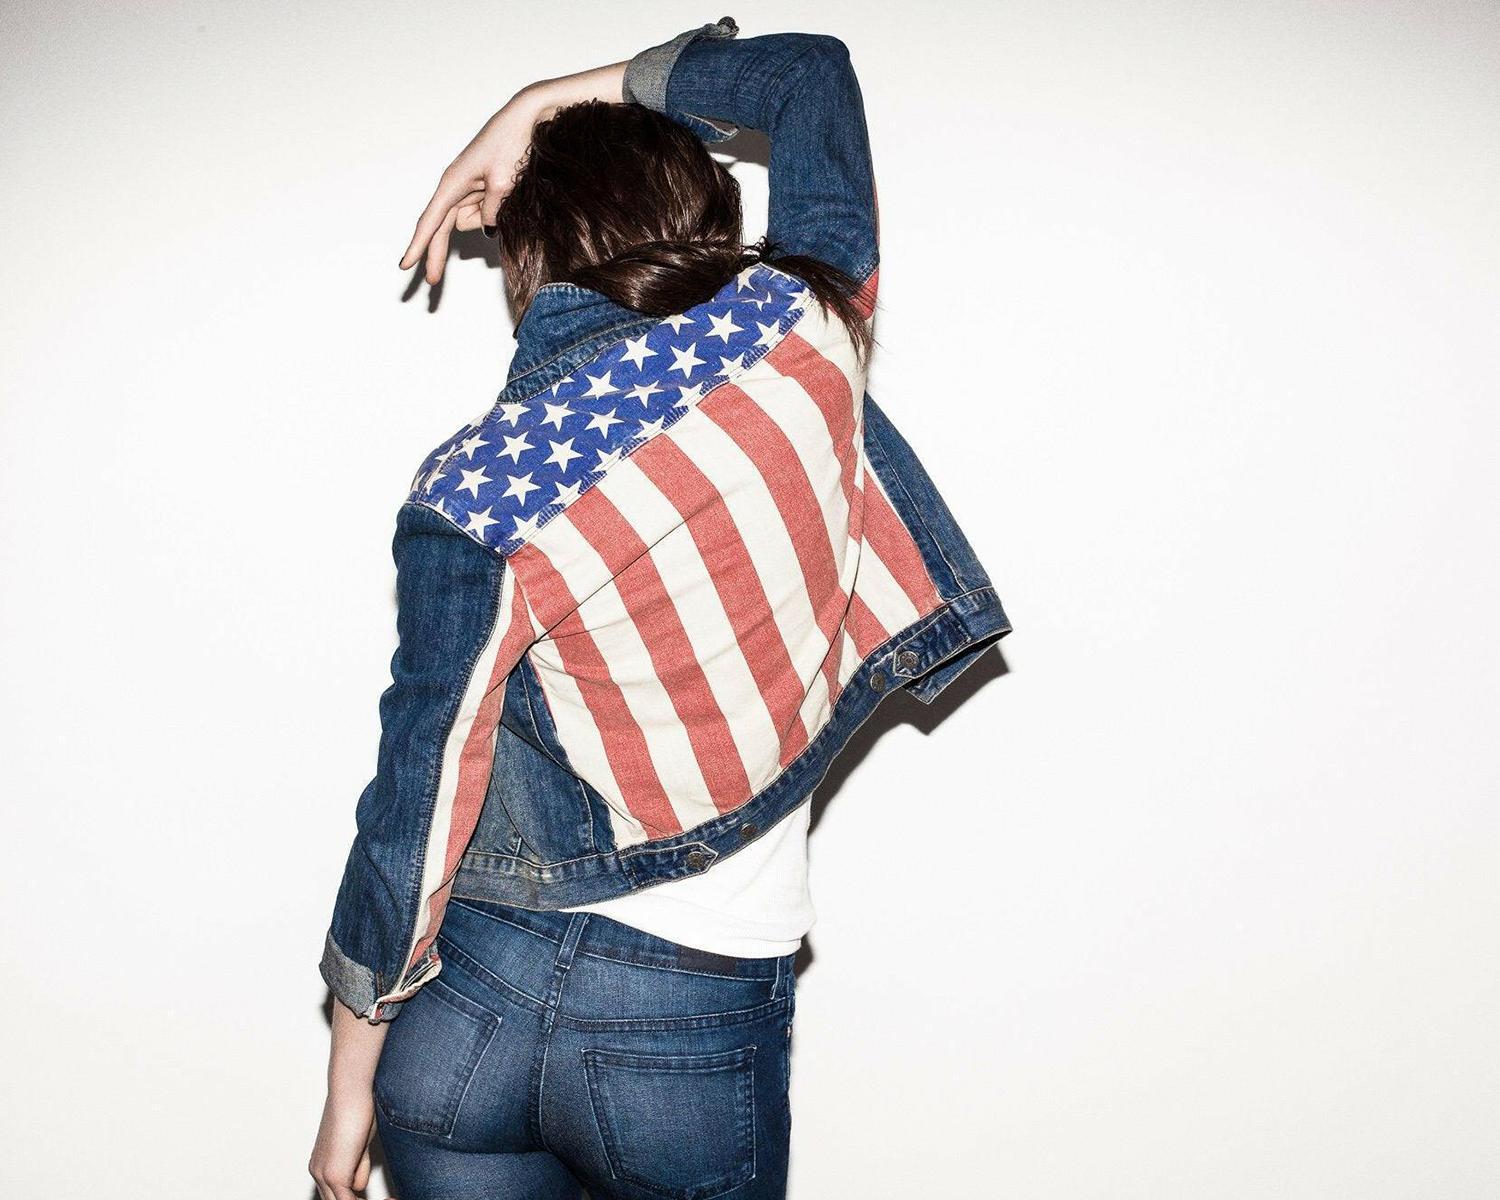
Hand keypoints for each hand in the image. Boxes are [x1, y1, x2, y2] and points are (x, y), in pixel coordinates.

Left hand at [309, 999, 391, 1199]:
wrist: (351, 1088)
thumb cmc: (359, 1104)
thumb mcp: (361, 1141)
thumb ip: (358, 1164)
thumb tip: (360, 1185)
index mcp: (322, 1164)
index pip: (338, 1195)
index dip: (360, 1197)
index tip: (387, 1198)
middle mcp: (318, 1172)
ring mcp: (324, 1175)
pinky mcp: (334, 1175)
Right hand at [398, 92, 546, 285]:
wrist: (526, 118)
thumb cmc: (512, 142)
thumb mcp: (506, 181)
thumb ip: (493, 209)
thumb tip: (486, 227)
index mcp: (453, 183)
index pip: (431, 221)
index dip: (418, 245)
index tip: (406, 265)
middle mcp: (455, 186)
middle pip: (440, 229)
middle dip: (436, 254)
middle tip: (432, 285)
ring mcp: (467, 188)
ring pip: (466, 221)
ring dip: (484, 221)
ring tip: (507, 190)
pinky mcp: (481, 188)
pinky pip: (482, 212)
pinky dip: (492, 214)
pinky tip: (508, 194)